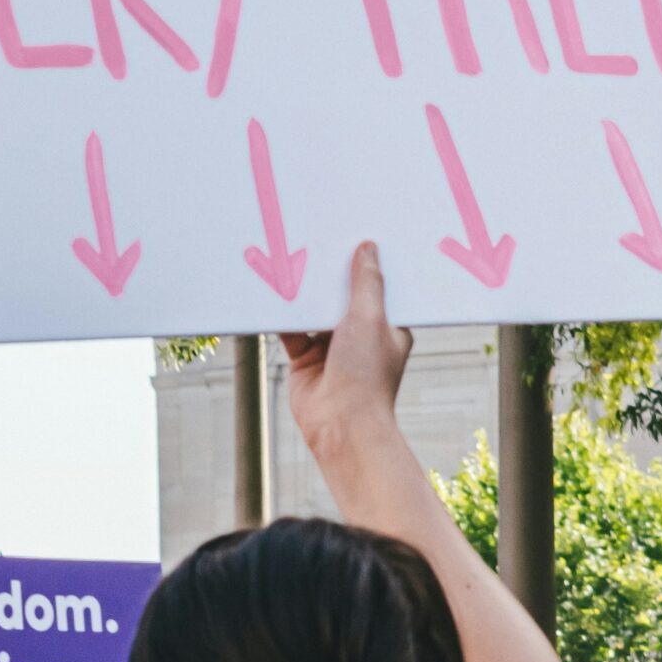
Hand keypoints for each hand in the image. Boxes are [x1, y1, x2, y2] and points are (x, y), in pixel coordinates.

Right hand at [279, 242, 411, 460]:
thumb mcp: (369, 318)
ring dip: (305, 294)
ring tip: (294, 259)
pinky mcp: (306, 360)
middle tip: (319, 239)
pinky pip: (292, 331)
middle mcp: (361, 336)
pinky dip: (284, 316)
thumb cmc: (366, 375)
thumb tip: (368, 248)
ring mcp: (332, 349)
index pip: (379, 289)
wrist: (340, 425)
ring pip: (315, 312)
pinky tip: (274, 292)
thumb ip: (366, 283)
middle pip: (343, 297)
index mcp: (388, 328)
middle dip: (331, 276)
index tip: (357, 235)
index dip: (368, 266)